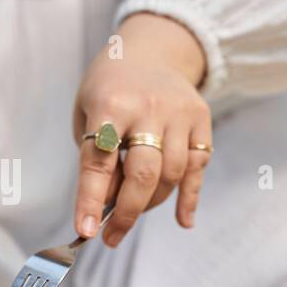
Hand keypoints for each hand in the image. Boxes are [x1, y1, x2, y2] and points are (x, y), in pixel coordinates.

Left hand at [72, 13, 211, 246]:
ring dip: (151, 204)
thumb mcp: (88, 114)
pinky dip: (190, 197)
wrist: (150, 49)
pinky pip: (198, 166)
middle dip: (127, 213)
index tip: (85, 230)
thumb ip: (98, 157)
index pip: (99, 161)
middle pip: (144, 173)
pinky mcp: (201, 118)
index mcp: (110, 105)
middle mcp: (148, 108)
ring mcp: (178, 113)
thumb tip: (111, 205)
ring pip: (172, 174)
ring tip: (131, 214)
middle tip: (111, 237)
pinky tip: (183, 221)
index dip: (91, 200)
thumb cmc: (109, 89)